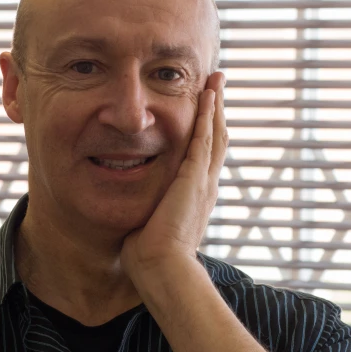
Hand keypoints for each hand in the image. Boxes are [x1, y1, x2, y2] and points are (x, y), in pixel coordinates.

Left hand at [121, 71, 227, 278]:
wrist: (163, 269)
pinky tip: (208, 95)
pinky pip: (204, 137)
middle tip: (218, 88)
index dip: (206, 133)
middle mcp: (206, 185)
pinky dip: (208, 114)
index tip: (206, 115)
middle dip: (216, 112)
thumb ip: (146, 215)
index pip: (205, 158)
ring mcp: (203, 180)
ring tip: (217, 82)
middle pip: (216, 139)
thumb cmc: (151, 258)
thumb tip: (132, 217)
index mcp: (196, 197)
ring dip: (215, 105)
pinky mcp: (195, 177)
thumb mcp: (149, 228)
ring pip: (215, 133)